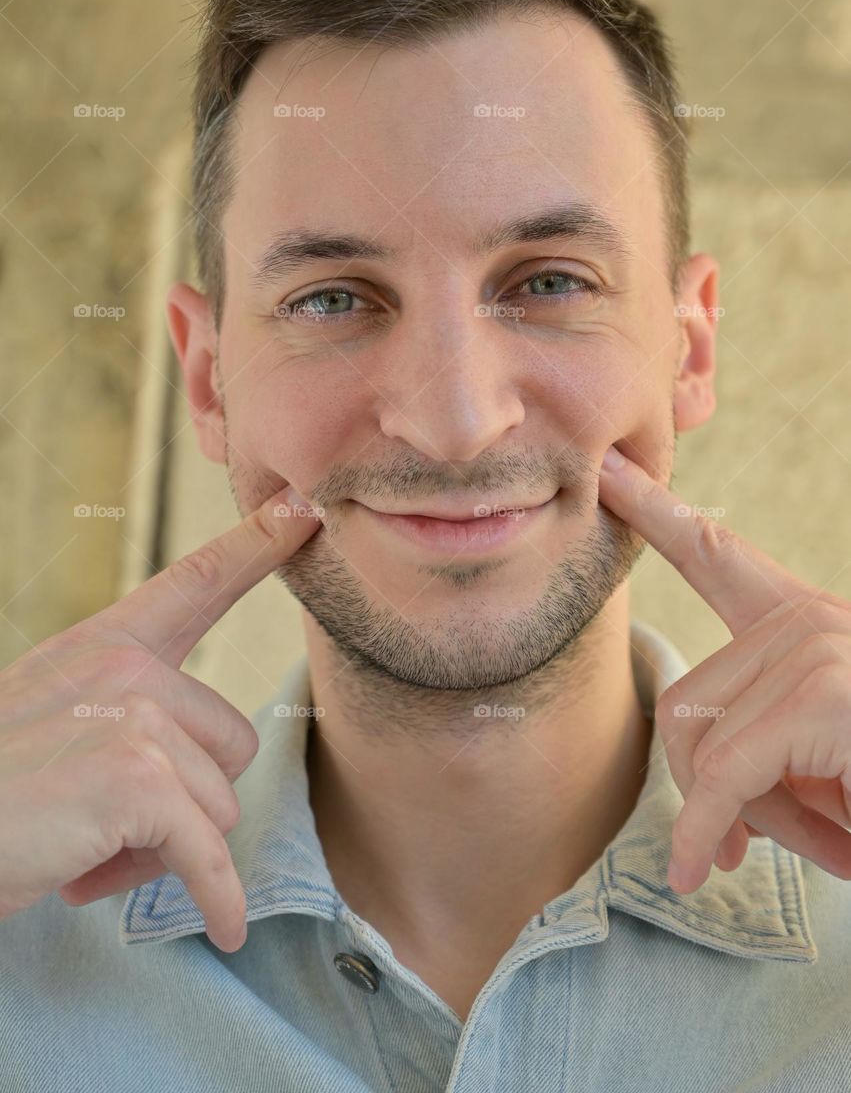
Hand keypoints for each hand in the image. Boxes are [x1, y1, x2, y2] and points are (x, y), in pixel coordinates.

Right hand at [0, 485, 320, 951]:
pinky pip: (209, 853)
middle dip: (186, 802)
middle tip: (105, 825)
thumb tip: (198, 794)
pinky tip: (220, 926)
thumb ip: (128, 721)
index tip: (303, 509)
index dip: (255, 544)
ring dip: (167, 848)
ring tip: (90, 850)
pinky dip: (215, 897)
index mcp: (105, 645)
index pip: (193, 582)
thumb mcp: (55, 726)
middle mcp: (125, 666)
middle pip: (231, 744)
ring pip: (219, 806)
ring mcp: (134, 716)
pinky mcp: (137, 781)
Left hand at [598, 444, 850, 893]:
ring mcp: (819, 646)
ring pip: (699, 747)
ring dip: (740, 819)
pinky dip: (701, 832)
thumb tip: (702, 818)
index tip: (608, 470)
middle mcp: (811, 620)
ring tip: (825, 838)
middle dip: (707, 790)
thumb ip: (759, 760)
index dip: (656, 512)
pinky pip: (721, 776)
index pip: (717, 557)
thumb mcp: (818, 774)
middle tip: (746, 843)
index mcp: (806, 626)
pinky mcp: (823, 692)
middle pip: (684, 704)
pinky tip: (696, 867)